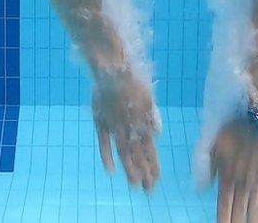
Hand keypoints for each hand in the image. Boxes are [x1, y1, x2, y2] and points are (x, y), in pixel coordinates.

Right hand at [92, 69, 161, 191]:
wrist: (112, 66)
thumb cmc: (132, 78)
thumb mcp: (149, 95)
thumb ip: (152, 115)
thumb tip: (157, 133)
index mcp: (143, 119)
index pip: (150, 148)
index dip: (153, 164)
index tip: (156, 179)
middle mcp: (130, 125)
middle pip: (138, 154)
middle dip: (144, 172)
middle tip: (148, 190)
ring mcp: (114, 124)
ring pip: (124, 151)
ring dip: (130, 169)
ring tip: (135, 185)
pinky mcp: (100, 120)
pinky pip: (104, 141)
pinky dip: (107, 156)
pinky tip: (111, 171)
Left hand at [211, 120, 257, 222]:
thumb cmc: (233, 130)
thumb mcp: (214, 145)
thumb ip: (208, 168)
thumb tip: (202, 190)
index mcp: (226, 177)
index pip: (224, 208)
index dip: (222, 221)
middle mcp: (242, 184)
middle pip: (239, 214)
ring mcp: (257, 183)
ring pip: (254, 211)